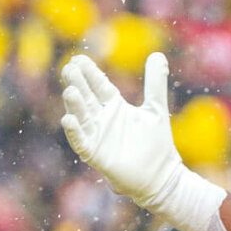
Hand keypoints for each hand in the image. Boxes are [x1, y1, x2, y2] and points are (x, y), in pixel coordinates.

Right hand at [60, 53, 184, 208]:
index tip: (79, 58)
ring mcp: (97, 136)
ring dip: (75, 105)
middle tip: (70, 67)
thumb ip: (155, 82)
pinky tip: (69, 119)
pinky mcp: (96, 154)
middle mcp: (102, 119)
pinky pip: (81, 141)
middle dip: (78, 84)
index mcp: (115, 106)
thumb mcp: (156, 108)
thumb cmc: (157, 144)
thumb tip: (158, 54)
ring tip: (71, 90)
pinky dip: (74, 131)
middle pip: (87, 97)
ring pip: (81, 117)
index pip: (99, 85)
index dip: (90, 73)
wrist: (162, 176)